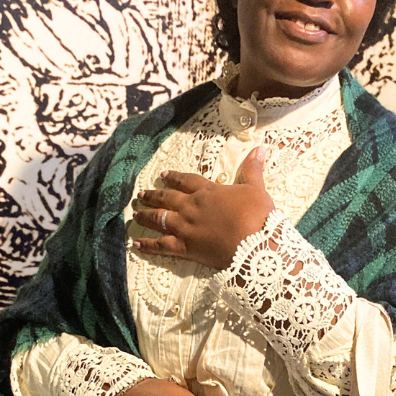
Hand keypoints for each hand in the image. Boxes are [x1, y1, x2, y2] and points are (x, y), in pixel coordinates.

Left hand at [131, 146, 273, 269]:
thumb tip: (260, 148)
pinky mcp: (185, 247)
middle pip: (168, 198)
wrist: (255, 243)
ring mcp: (186, 227)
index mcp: (208, 192)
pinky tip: (135, 244)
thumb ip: (253, 170)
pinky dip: (148, 246)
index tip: (164, 175)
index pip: (187, 181)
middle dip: (154, 195)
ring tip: (136, 214)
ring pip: (160, 219)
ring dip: (147, 215)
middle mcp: (192, 207)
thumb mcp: (256, 189)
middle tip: (141, 194)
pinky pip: (161, 246)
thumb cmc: (258, 216)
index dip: (175, 177)